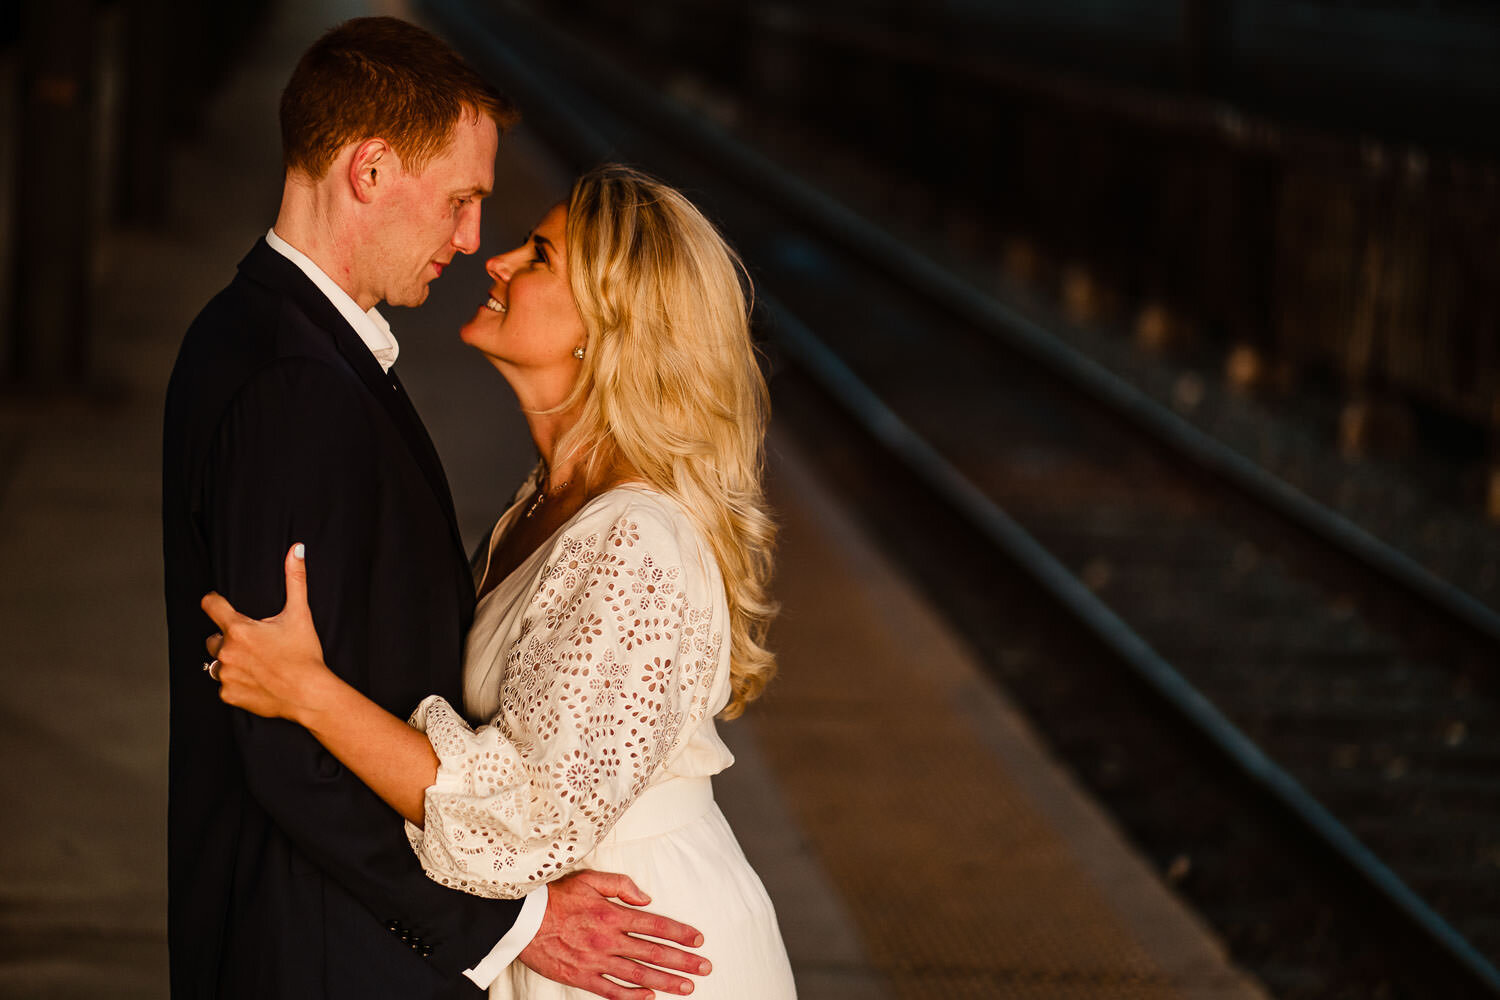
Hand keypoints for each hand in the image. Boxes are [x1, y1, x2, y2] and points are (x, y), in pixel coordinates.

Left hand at [202, 543, 330, 722]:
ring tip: (257, 664)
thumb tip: (296, 549)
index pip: (210, 605)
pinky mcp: (229, 694)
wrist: (309, 694)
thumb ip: (295, 579)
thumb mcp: (300, 614)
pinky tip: (257, 681)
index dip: (214, 602)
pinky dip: (237, 683)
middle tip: (254, 644)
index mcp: (238, 629)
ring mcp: (226, 674)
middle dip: (228, 639)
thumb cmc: (304, 654)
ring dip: (231, 661)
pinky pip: (225, 685)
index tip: (218, 603)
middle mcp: (227, 651)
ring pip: (218, 663)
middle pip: (213, 638)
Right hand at [519, 870, 709, 998]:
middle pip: (653, 952)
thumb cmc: (555, 897)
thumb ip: (621, 885)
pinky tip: (650, 998)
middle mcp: (608, 939)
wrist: (522, 920)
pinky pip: (611, 991)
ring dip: (666, 981)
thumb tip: (647, 898)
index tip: (699, 939)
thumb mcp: (589, 879)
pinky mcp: (581, 977)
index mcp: (612, 914)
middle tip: (705, 967)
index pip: (655, 925)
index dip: (680, 933)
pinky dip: (632, 997)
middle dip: (682, 960)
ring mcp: (595, 961)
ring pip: (638, 974)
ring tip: (688, 987)